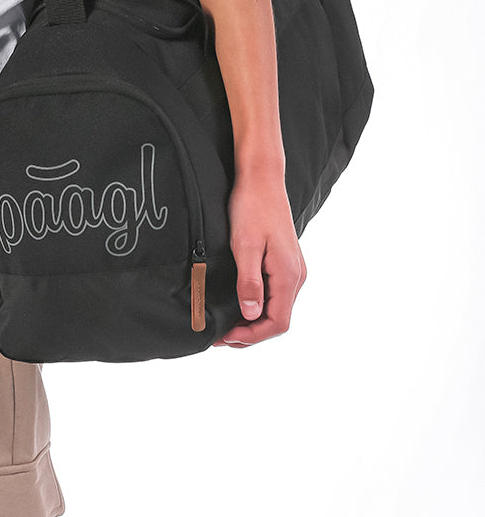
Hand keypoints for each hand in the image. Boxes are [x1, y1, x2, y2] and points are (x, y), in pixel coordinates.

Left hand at [213, 167, 306, 347]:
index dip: (252, 336)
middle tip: (221, 336)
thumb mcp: (245, 246)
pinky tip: (241, 305)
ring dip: (254, 321)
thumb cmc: (252, 207)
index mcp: (288, 275)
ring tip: (228, 325)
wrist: (262, 179)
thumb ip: (249, 282)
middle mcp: (296, 275)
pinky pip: (276, 294)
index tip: (226, 337)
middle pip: (278, 319)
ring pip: (277, 308)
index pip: (277, 322)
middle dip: (251, 332)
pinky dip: (259, 306)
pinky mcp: (286, 262)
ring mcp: (293, 269)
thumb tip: (252, 315)